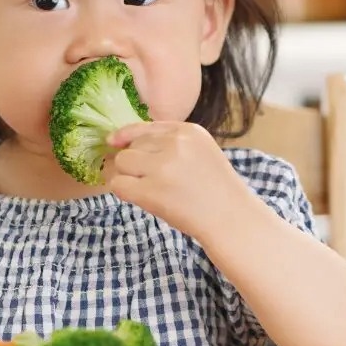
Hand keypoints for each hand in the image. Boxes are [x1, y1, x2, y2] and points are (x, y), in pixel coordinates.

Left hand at [105, 121, 248, 241]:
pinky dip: (122, 191)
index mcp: (188, 131)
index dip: (127, 135)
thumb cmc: (216, 190)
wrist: (232, 219)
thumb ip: (171, 143)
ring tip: (147, 189)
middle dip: (134, 162)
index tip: (114, 142)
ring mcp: (162, 167)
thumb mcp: (201, 152)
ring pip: (122, 162)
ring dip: (127, 175)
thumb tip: (124, 142)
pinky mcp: (151, 191)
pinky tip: (139, 198)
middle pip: (131, 145)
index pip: (145, 127)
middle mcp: (175, 144)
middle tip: (150, 180)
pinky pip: (118, 184)